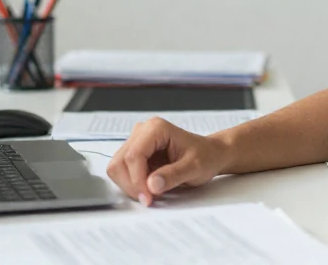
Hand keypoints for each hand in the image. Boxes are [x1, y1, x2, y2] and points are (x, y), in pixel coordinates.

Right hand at [106, 117, 231, 205]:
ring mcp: (136, 142)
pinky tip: (149, 188)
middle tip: (149, 199)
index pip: (134, 155)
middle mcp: (142, 131)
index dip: (137, 179)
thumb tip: (152, 185)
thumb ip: (173, 176)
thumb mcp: (194, 168)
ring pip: (117, 168)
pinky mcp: (135, 153)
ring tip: (151, 193)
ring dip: (130, 185)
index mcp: (156, 128)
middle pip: (120, 162)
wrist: (210, 154)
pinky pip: (122, 172)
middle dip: (132, 184)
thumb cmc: (205, 156)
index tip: (148, 197)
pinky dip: (132, 184)